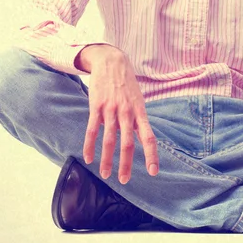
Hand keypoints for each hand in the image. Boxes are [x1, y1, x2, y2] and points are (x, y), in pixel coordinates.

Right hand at [78, 45, 158, 183]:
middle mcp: (127, 112)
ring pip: (109, 140)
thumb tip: (140, 138)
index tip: (153, 172)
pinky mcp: (96, 106)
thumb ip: (137, 119)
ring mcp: (111, 109)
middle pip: (128, 143)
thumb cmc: (126, 84)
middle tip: (124, 180)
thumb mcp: (138, 99)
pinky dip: (90, 145)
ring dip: (107, 159)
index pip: (149, 137)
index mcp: (139, 112)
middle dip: (126, 164)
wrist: (111, 61)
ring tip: (105, 174)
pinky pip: (92, 129)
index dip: (152, 155)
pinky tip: (88, 158)